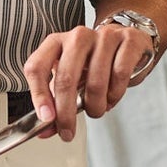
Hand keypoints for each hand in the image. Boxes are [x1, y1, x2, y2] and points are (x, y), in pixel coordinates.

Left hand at [22, 21, 152, 141]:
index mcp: (56, 43)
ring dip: (95, 106)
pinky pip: (120, 75)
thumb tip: (46, 129)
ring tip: (96, 109)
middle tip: (68, 130)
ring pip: (95, 81)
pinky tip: (112, 96)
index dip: (39, 95)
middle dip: (66, 112)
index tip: (46, 118)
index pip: (37, 66)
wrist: (126, 43)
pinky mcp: (129, 40)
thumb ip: (57, 103)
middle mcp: (78, 37)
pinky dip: (115, 94)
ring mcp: (104, 36)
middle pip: (66, 78)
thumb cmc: (95, 63)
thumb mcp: (71, 80)